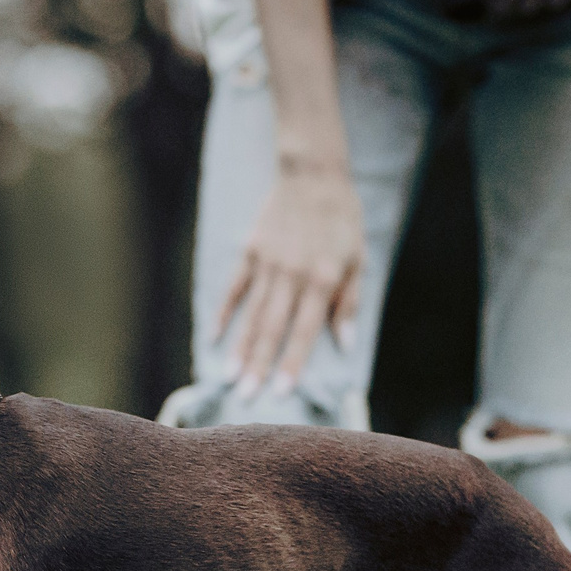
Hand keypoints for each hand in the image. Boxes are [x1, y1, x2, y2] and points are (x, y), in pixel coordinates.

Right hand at [216, 156, 363, 396]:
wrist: (313, 173)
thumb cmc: (342, 220)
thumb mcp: (358, 259)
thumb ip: (349, 303)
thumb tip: (344, 344)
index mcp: (321, 280)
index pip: (304, 331)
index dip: (292, 363)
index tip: (281, 392)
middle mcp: (291, 276)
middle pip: (272, 329)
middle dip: (259, 365)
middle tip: (245, 396)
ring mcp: (267, 264)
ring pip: (251, 314)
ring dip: (240, 347)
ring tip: (228, 376)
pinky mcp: (251, 252)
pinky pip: (235, 288)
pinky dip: (223, 313)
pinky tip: (213, 337)